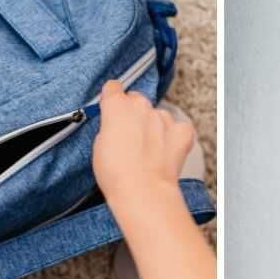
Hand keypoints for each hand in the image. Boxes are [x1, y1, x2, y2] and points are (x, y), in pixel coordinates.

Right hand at [92, 80, 195, 205]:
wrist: (142, 191)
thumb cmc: (117, 174)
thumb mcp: (98, 146)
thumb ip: (108, 128)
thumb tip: (116, 128)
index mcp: (117, 106)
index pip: (113, 88)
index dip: (112, 98)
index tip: (112, 105)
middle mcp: (142, 106)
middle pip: (137, 101)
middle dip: (133, 114)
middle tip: (129, 137)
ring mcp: (163, 118)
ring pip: (158, 115)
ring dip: (154, 127)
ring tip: (147, 150)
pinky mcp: (181, 131)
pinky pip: (179, 127)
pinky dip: (174, 136)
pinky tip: (165, 150)